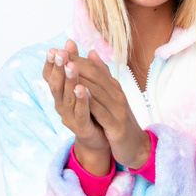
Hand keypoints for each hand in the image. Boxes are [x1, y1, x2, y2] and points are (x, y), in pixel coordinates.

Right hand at [43, 39, 110, 174]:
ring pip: (67, 97)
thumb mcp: (86, 83)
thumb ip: (80, 64)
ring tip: (71, 66)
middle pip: (56, 85)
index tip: (54, 49)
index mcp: (62, 94)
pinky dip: (81, 100)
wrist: (102, 137)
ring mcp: (69, 117)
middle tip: (59, 53)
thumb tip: (70, 42)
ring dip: (69, 80)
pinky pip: (80, 112)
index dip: (51, 64)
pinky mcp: (80, 127)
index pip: (51, 77)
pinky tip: (82, 88)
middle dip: (58, 68)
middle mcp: (61, 105)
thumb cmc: (92, 108)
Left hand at [50, 39, 150, 170]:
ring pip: (97, 90)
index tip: (60, 50)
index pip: (94, 68)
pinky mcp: (116, 125)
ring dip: (80, 78)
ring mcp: (118, 109)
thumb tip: (91, 52)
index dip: (77, 58)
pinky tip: (77, 93)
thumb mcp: (110, 97)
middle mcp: (117, 94)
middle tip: (59, 54)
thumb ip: (102, 75)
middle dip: (76, 64)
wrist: (136, 146)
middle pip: (95, 75)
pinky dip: (89, 101)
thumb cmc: (118, 121)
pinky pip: (101, 111)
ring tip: (65, 67)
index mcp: (113, 87)